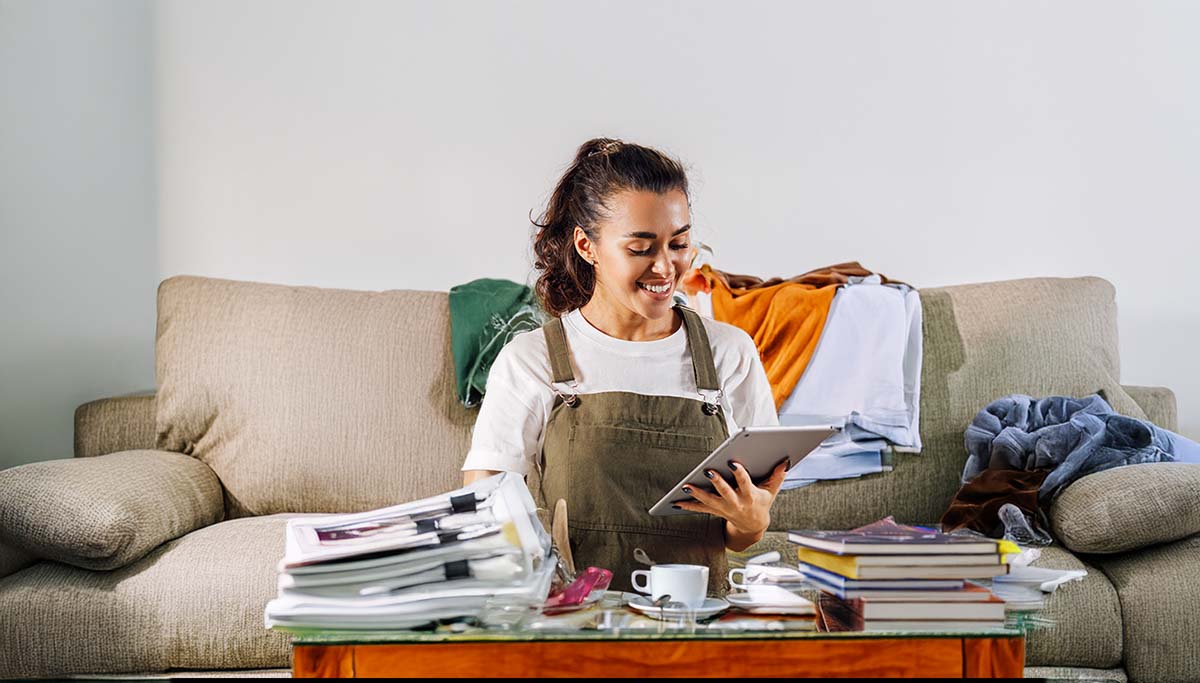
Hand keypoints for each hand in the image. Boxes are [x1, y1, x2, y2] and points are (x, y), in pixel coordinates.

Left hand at [674, 458, 788, 545]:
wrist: (753, 526)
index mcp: (750, 496)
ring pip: (709, 501)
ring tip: (686, 486)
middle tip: (708, 471)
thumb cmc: (761, 504)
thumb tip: (785, 461)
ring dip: (697, 494)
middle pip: (725, 491)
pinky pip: (700, 508)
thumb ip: (777, 476)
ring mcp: (724, 508)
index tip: (733, 463)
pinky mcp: (715, 510)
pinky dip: (688, 505)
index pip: (745, 483)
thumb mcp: (772, 492)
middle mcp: (736, 503)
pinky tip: (676, 501)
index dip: (739, 474)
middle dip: (717, 482)